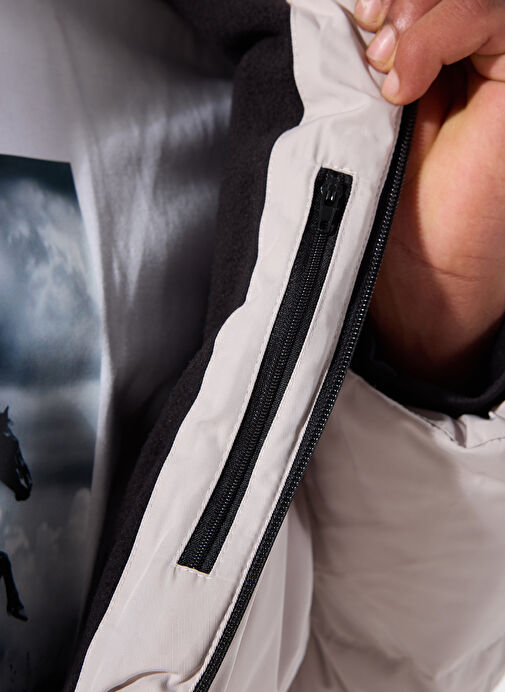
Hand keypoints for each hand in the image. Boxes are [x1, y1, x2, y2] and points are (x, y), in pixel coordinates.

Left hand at [352, 1, 504, 388]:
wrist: (420, 282)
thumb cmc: (385, 218)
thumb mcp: (358, 129)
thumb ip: (357, 73)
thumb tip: (328, 17)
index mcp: (423, 70)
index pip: (408, 10)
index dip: (380, 1)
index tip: (348, 16)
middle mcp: (462, 66)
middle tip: (366, 29)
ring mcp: (493, 76)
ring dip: (417, 11)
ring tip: (381, 60)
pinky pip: (492, 22)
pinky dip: (438, 35)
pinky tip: (402, 82)